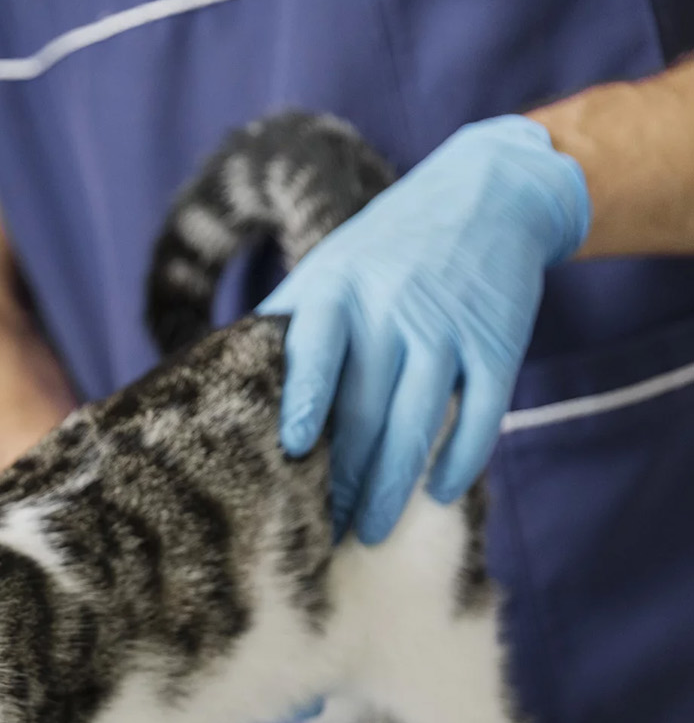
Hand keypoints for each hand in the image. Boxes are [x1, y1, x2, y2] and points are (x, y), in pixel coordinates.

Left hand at [262, 116, 588, 542]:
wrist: (487, 192)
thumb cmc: (383, 251)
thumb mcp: (329, 270)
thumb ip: (288, 325)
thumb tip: (226, 388)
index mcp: (339, 291)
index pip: (318, 352)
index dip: (308, 402)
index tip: (295, 450)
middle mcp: (394, 309)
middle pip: (368, 409)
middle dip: (346, 477)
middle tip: (324, 530)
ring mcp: (449, 328)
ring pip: (420, 421)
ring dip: (394, 485)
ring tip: (369, 530)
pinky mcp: (497, 344)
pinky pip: (482, 414)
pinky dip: (460, 461)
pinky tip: (436, 493)